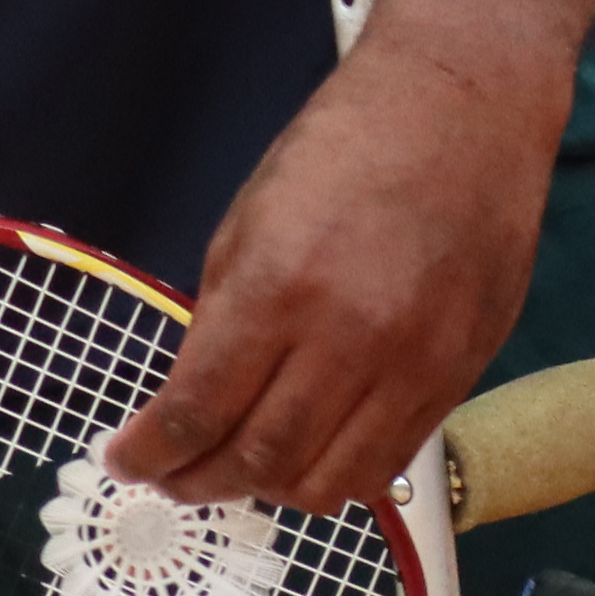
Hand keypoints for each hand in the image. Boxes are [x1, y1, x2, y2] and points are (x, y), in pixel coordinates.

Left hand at [102, 34, 560, 513]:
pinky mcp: (459, 372)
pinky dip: (338, 476)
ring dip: (270, 491)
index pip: (198, 411)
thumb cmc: (352, 142)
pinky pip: (387, 463)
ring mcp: (414, 363)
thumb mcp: (250, 217)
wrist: (465, 105)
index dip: (151, 454)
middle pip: (258, 462)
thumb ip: (221, 316)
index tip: (129, 461)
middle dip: (199, 483)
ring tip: (243, 471)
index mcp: (279, 285)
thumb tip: (193, 399)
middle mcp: (350, 337)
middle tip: (176, 478)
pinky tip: (312, 453)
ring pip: (326, 485)